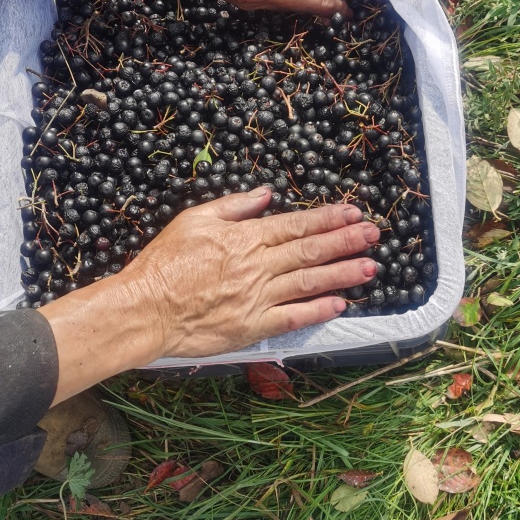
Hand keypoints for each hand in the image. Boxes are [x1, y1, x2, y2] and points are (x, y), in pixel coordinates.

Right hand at [40, 190, 377, 402]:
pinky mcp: (253, 326)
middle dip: (347, 240)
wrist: (145, 309)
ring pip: (310, 282)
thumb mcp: (194, 219)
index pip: (296, 225)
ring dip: (343, 273)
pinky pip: (293, 317)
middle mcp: (258, 266)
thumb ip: (234, 206)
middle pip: (311, 250)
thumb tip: (266, 194)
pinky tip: (341, 304)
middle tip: (375, 234)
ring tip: (372, 266)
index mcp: (245, 237)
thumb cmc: (164, 263)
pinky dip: (318, 310)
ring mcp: (258, 297)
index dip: (328, 218)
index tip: (354, 212)